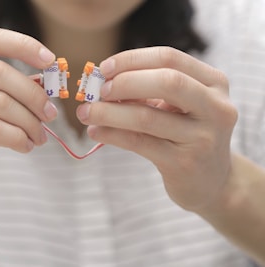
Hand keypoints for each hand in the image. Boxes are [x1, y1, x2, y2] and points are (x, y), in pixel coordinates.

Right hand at [0, 28, 57, 210]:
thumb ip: (8, 93)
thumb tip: (44, 82)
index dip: (24, 46)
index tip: (50, 61)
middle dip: (33, 95)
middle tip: (50, 115)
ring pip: (0, 103)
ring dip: (29, 122)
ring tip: (38, 137)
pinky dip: (18, 138)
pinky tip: (24, 146)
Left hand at [76, 46, 237, 210]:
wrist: (210, 180)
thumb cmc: (186, 135)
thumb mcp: (176, 107)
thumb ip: (147, 91)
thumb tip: (102, 82)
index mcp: (213, 83)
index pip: (169, 58)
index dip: (132, 60)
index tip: (104, 68)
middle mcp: (215, 107)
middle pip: (167, 81)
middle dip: (124, 82)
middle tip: (99, 91)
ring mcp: (202, 137)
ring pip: (146, 117)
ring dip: (108, 112)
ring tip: (85, 113)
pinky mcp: (184, 163)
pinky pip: (138, 142)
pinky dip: (111, 134)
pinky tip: (95, 132)